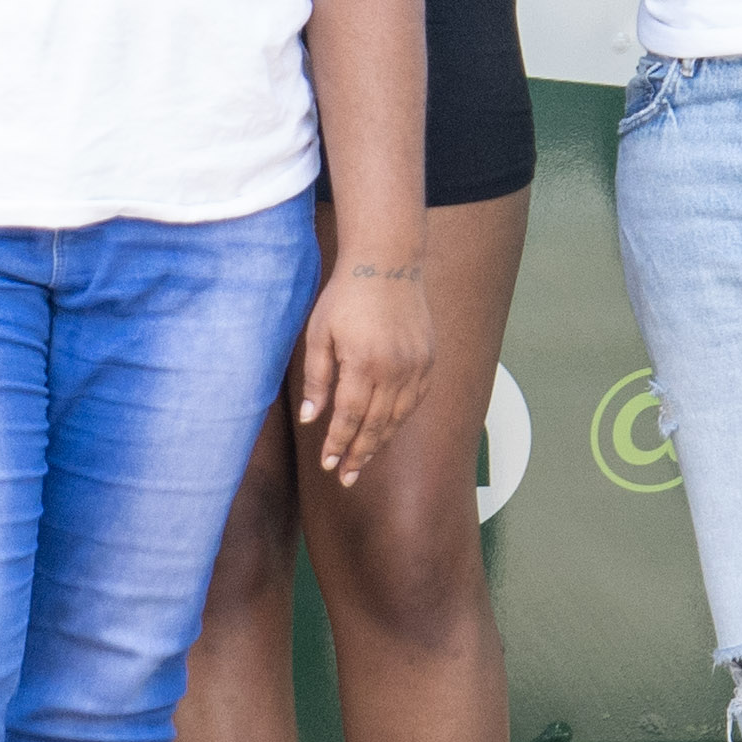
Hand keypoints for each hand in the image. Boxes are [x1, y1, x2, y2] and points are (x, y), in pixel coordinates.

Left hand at [297, 263, 434, 485]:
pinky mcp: (428, 359)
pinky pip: (415, 400)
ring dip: (380, 442)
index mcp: (363, 364)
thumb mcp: (319, 333)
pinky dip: (400, 419)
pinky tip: (388, 429)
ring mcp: (416, 366)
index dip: (339, 444)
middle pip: (377, 425)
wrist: (386, 263)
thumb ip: (317, 378)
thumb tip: (312, 418)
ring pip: (399, 417)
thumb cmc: (345, 296)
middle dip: (359, 454)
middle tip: (346, 477)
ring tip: (363, 460)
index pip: (350, 418)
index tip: (328, 465)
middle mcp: (394, 370)